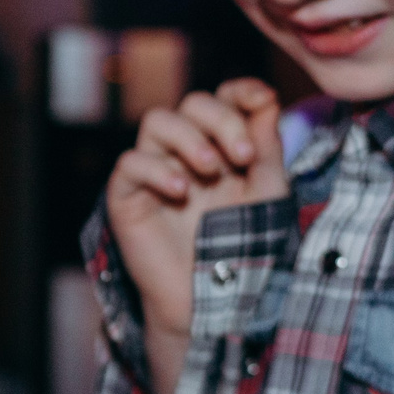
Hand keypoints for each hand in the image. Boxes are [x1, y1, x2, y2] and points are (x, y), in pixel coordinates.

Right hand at [104, 78, 287, 393]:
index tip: (262, 103)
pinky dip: (156, 169)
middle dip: (220, 120)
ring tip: (212, 170)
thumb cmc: (244, 247)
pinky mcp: (127, 197)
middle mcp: (185, 151)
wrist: (214, 301)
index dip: (241, 91)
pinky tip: (181, 190)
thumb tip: (266, 96)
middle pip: (191, 103)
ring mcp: (154, 171)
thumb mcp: (267, 191)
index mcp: (220, 145)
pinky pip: (129, 163)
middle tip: (243, 157)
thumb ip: (266, 144)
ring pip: (156, 121)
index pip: (223, 97)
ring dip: (189, 138)